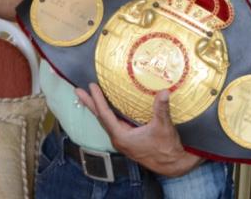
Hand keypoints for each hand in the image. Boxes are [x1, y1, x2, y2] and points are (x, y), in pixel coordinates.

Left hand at [75, 83, 202, 176]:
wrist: (172, 164)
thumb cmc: (166, 148)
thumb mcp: (163, 127)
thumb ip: (161, 109)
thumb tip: (164, 92)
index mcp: (122, 136)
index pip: (105, 115)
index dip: (97, 100)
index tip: (91, 87)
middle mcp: (118, 139)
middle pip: (101, 118)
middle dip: (90, 104)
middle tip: (78, 91)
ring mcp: (122, 140)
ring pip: (106, 121)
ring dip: (98, 108)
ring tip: (90, 97)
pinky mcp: (128, 140)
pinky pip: (113, 124)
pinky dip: (108, 114)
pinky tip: (108, 108)